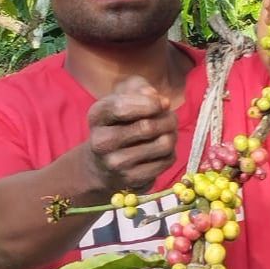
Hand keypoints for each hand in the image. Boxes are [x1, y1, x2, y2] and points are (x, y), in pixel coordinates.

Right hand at [86, 76, 177, 193]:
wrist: (102, 165)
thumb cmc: (118, 122)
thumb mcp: (121, 97)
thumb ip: (138, 88)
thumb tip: (159, 99)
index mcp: (96, 116)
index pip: (122, 107)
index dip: (149, 103)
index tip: (163, 102)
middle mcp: (101, 142)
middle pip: (147, 127)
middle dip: (167, 118)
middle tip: (171, 117)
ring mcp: (116, 164)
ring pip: (162, 144)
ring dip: (172, 135)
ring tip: (168, 132)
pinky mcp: (132, 180)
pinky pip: (166, 161)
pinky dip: (170, 152)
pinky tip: (162, 149)